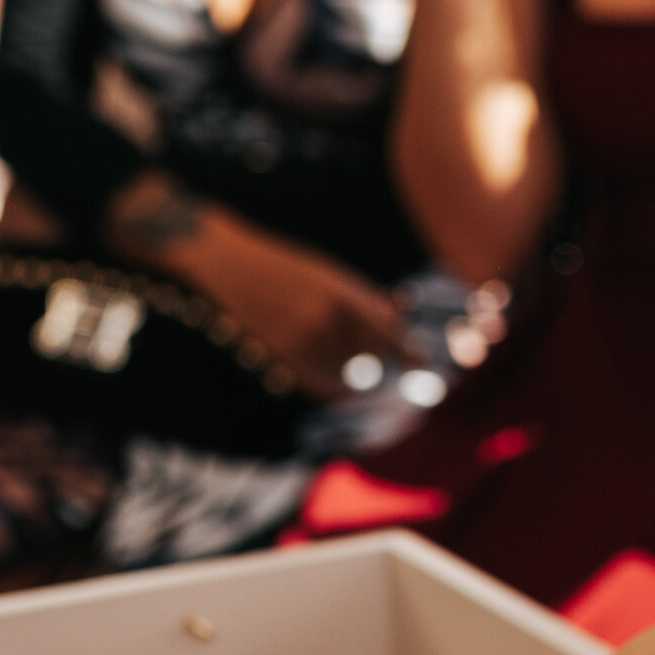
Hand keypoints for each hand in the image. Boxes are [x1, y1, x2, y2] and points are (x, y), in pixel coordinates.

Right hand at [214, 219, 405, 398]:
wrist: (231, 265)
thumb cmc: (284, 266)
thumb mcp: (328, 274)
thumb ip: (362, 300)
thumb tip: (399, 323)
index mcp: (343, 295)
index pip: (389, 332)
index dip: (408, 350)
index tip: (423, 362)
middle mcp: (327, 322)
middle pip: (371, 352)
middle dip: (379, 352)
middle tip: (386, 354)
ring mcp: (305, 343)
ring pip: (348, 368)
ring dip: (350, 361)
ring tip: (329, 338)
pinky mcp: (285, 359)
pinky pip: (324, 387)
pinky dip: (336, 389)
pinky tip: (344, 387)